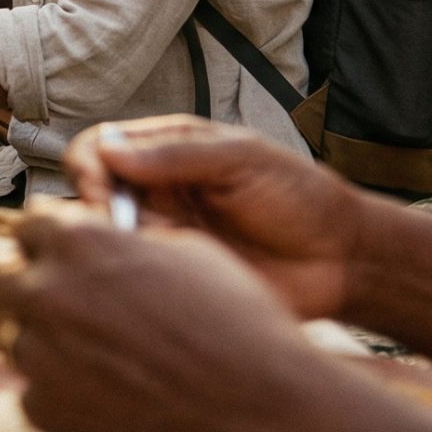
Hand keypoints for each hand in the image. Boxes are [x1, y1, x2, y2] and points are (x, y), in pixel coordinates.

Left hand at [0, 202, 336, 431]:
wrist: (264, 410)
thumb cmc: (237, 324)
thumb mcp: (188, 250)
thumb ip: (126, 240)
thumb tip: (102, 237)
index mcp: (79, 241)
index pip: (28, 226)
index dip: (51, 242)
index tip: (66, 258)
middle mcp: (47, 292)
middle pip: (1, 279)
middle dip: (32, 287)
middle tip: (72, 308)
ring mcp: (40, 355)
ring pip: (17, 338)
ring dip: (47, 344)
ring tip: (104, 361)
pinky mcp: (46, 412)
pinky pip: (34, 394)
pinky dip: (62, 395)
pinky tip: (110, 398)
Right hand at [60, 116, 366, 319]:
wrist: (341, 259)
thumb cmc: (300, 196)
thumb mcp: (243, 159)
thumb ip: (179, 154)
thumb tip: (110, 151)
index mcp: (166, 153)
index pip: (99, 148)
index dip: (89, 167)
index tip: (100, 191)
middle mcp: (154, 194)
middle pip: (89, 194)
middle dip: (89, 210)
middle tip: (112, 229)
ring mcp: (161, 238)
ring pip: (102, 239)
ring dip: (106, 247)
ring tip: (136, 259)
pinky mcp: (171, 280)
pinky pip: (131, 279)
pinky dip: (127, 280)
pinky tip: (151, 283)